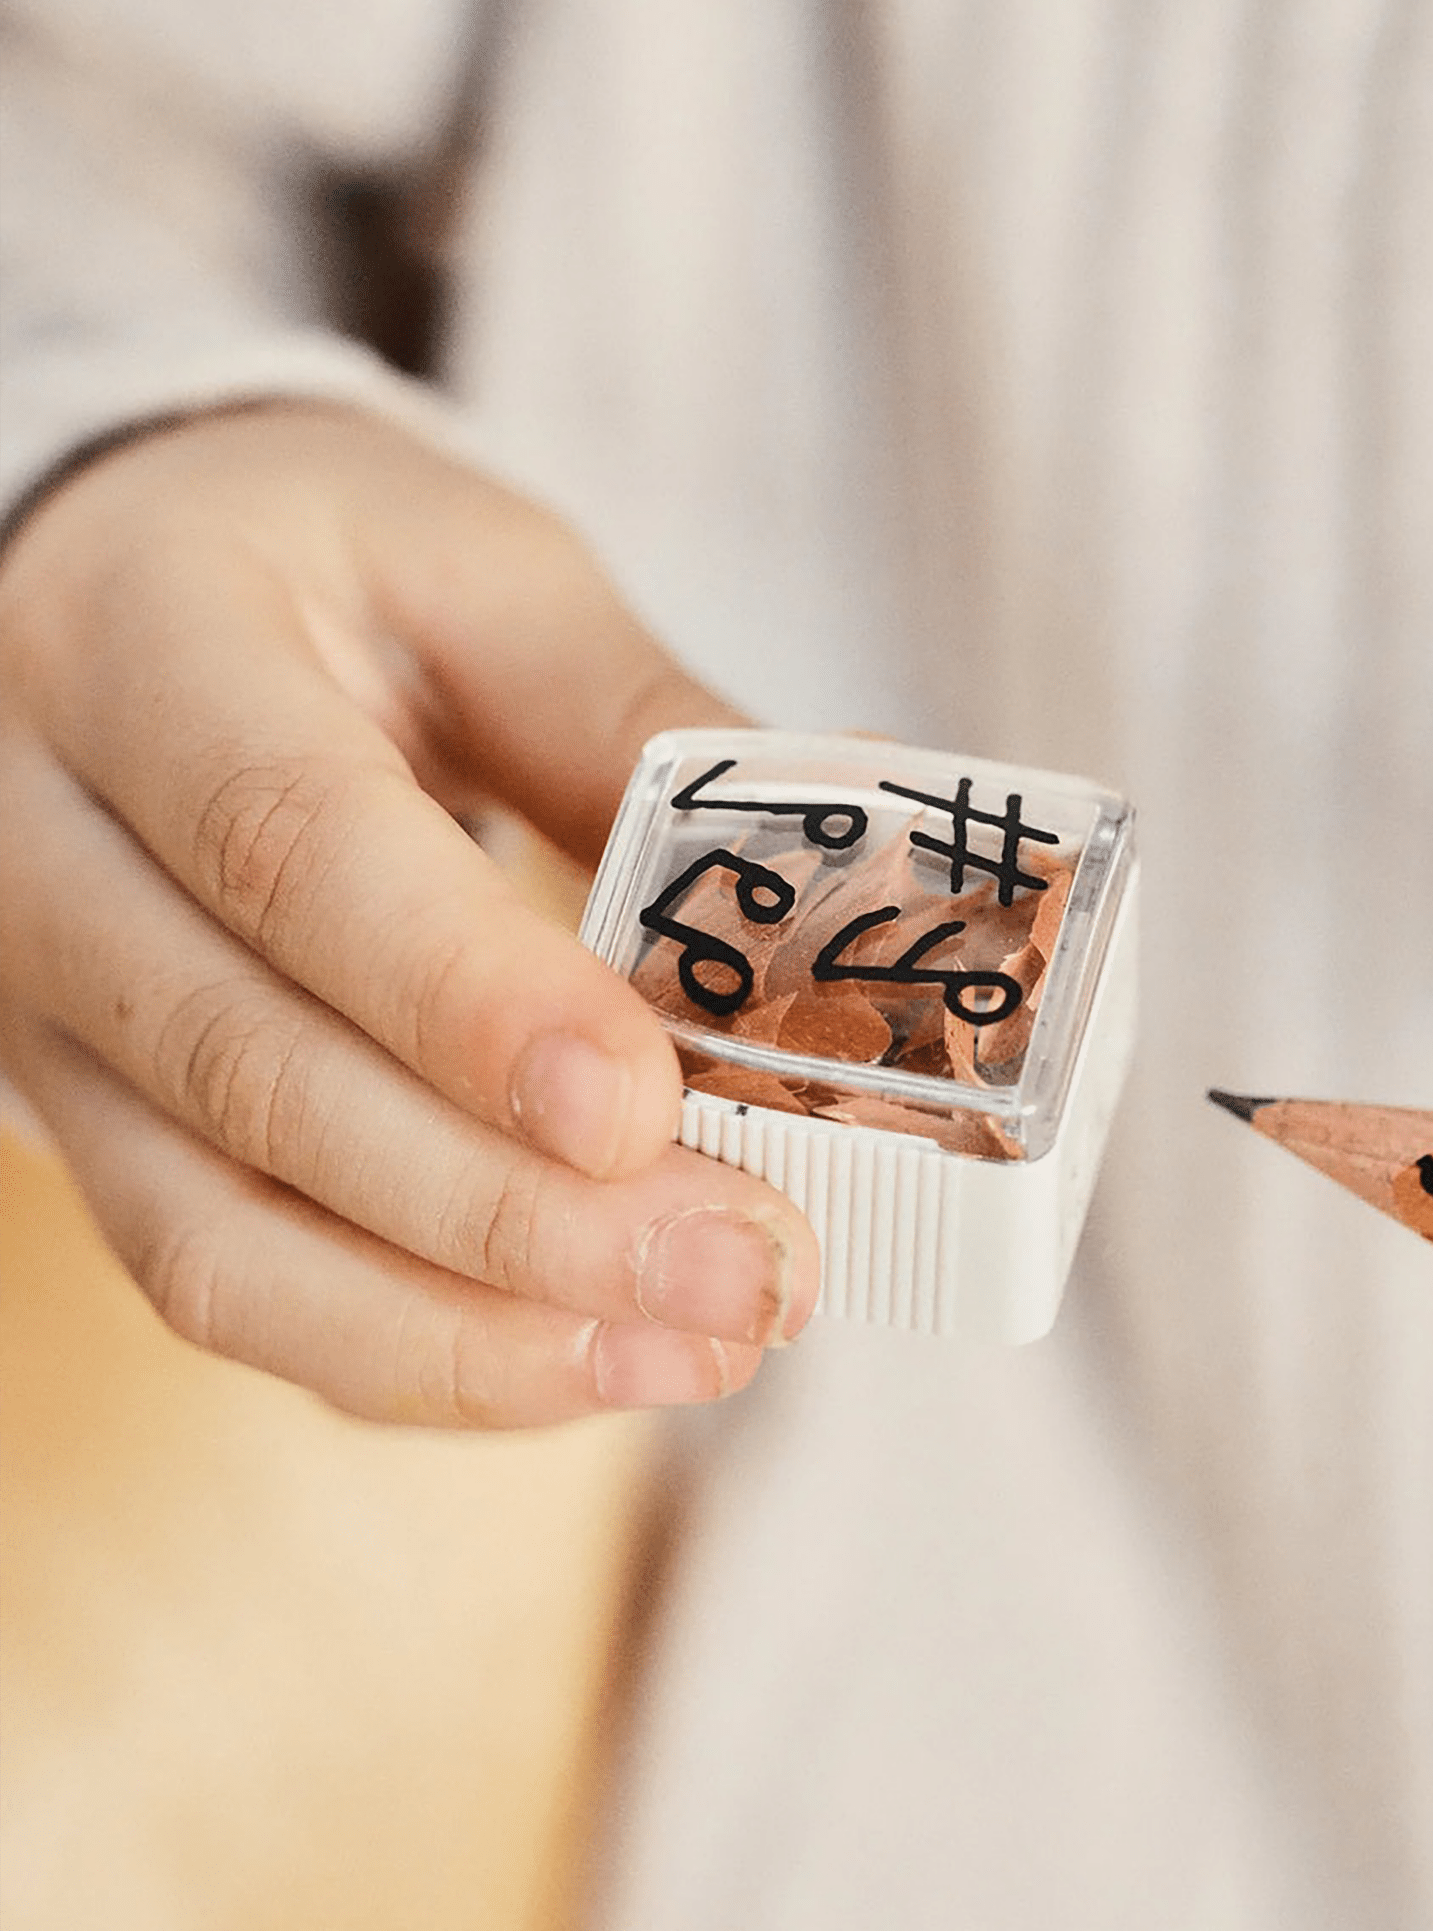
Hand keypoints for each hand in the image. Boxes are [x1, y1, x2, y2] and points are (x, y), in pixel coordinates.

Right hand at [0, 403, 818, 1425]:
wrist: (118, 605)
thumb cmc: (323, 571)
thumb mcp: (481, 574)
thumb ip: (638, 725)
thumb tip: (855, 867)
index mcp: (146, 648)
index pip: (285, 843)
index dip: (464, 995)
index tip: (638, 1106)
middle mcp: (49, 851)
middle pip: (255, 1074)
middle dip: (516, 1209)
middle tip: (749, 1264)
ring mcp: (50, 1017)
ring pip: (220, 1239)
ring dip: (477, 1331)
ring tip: (704, 1342)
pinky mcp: (101, 1128)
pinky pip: (232, 1288)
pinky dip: (421, 1355)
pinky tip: (593, 1360)